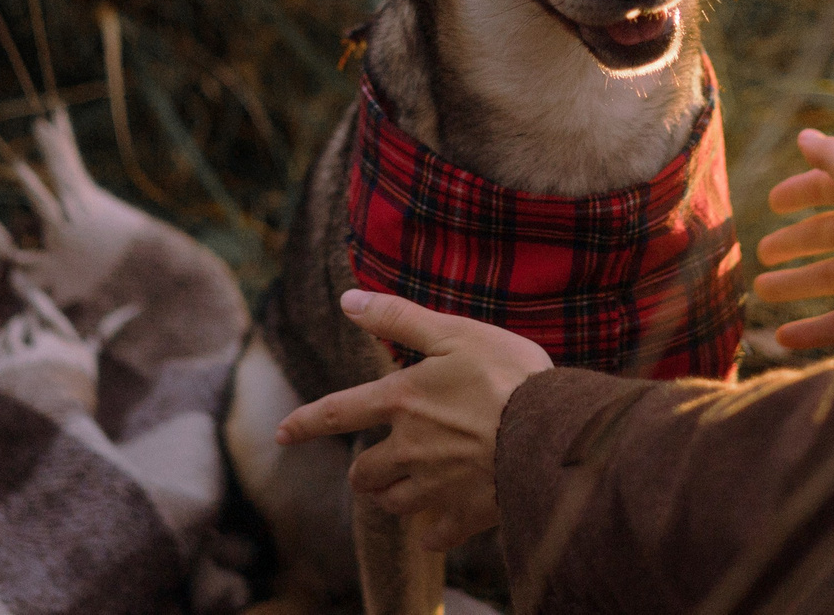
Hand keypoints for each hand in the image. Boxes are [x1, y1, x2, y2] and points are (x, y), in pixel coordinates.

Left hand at [274, 290, 553, 551]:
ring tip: (406, 489)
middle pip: (364, 472)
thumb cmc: (508, 374)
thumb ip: (398, 317)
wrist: (552, 430)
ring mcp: (434, 486)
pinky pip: (434, 534)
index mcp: (401, 400)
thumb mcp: (454, 332)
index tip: (281, 434)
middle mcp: (408, 448)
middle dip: (364, 471)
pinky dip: (432, 530)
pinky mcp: (464, 515)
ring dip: (393, 496)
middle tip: (374, 468)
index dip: (304, 423)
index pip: (336, 413)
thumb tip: (347, 299)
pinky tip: (441, 523)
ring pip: (393, 502)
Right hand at [753, 129, 833, 349]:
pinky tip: (783, 336)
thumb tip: (805, 136)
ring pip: (829, 279)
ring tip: (761, 291)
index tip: (773, 202)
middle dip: (794, 241)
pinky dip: (811, 330)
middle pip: (828, 235)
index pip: (832, 189)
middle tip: (762, 252)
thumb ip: (833, 156)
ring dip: (795, 284)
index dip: (802, 192)